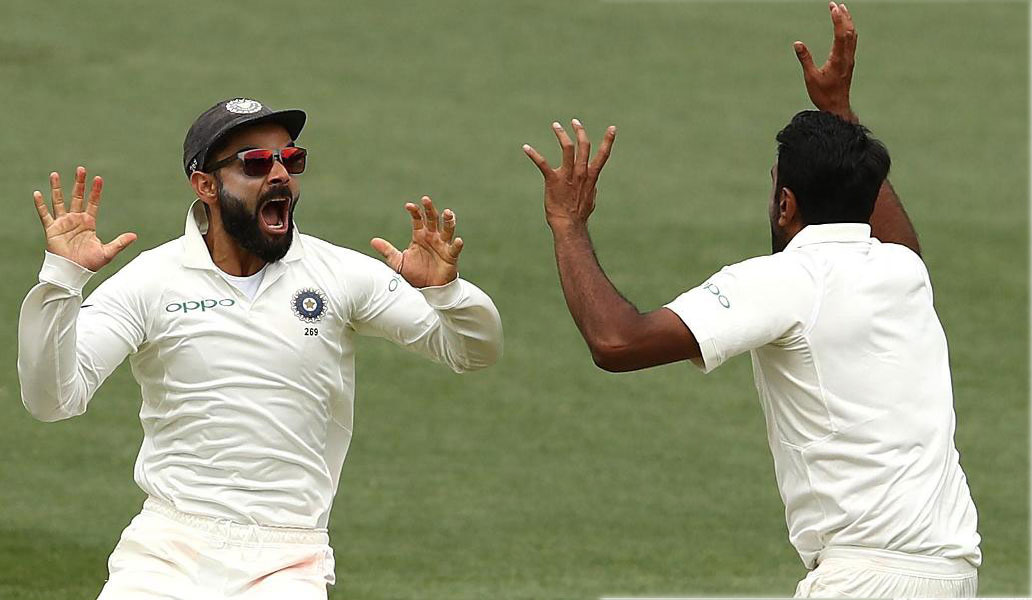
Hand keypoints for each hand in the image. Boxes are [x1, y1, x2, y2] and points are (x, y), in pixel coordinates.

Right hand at [32, 167, 136, 271]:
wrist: (73, 272)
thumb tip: (135, 235)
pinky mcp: (52, 229)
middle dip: (79, 183)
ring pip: (59, 201)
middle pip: (77, 197)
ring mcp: (63, 223)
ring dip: (57, 188)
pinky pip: (45, 215)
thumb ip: (120, 243)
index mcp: (89, 223)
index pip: (93, 203)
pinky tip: (37, 193)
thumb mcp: (108, 252)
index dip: (95, 191)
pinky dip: (40, 205)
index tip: (98, 178)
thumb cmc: (89, 264)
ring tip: (55, 174)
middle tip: (81, 169)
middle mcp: (75, 220)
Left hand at [371, 196, 462, 287]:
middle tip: (426, 200)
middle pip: (433, 219)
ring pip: (447, 230)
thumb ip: (388, 251)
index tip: (408, 206)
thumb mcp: (398, 262)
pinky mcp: (451, 256)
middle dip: (430, 209)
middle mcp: (432, 237)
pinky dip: (457, 244)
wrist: (427, 289)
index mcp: (420, 235)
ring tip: (447, 213)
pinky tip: (458, 240)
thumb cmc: (415, 273)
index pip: (418, 219)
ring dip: (448, 221)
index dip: (414, 212)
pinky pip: (454, 249)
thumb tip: (373, 241)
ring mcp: (443, 245)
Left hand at [523, 119, 615, 231]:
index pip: (603, 155)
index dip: (608, 140)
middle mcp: (581, 173)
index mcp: (591, 176)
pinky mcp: (553, 180)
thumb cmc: (579, 214)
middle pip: (584, 145)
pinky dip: (533, 154)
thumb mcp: (591, 199)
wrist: (569, 224)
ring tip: (556, 125)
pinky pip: (542, 163)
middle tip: (575, 121)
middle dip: (580, 131)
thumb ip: (592, 187)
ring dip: (561, 135)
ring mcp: (567, 175)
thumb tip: (593, 183)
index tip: (612, 128)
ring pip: (567, 148)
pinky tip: (526, 147)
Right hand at [793, 2, 857, 121]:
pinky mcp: (849, 62)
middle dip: (843, 16)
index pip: (841, 34)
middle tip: (835, 4)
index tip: (833, 7)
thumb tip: (797, 43)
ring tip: (842, 10)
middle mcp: (847, 57)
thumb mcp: (810, 77)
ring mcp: (849, 60)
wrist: (836, 107)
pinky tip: (845, 28)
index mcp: (838, 59)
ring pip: (852, 36)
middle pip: (849, 31)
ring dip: (848, 22)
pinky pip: (852, 42)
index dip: (837, 19)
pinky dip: (849, 31)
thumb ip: (805, 58)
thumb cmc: (823, 95)